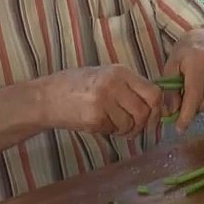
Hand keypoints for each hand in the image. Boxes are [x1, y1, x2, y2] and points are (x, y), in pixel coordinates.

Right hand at [43, 66, 163, 135]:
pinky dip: (111, 131)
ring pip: (130, 123)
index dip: (157, 110)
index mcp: (120, 72)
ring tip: (113, 126)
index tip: (153, 119)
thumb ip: (128, 87)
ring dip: (125, 130)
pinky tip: (99, 124)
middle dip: (142, 125)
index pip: (153, 92)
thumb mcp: (104, 77)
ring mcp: (104, 100)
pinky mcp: (94, 117)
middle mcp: (114, 84)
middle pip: (144, 111)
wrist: (45, 97)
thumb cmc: (75, 87)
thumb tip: (154, 106)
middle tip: (133, 129)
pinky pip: (114, 130)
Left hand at [162, 28, 203, 131]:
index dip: (186, 114)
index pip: (194, 94)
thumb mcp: (172, 63)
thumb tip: (171, 112)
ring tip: (197, 89)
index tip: (180, 128)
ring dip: (202, 101)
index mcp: (199, 59)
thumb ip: (170, 88)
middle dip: (192, 106)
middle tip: (185, 102)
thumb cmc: (189, 49)